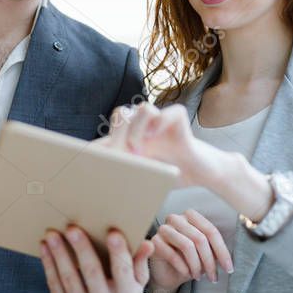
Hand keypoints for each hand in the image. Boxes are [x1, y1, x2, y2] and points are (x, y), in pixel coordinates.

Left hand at [39, 226, 152, 292]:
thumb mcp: (136, 283)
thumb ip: (140, 262)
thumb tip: (147, 244)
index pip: (123, 271)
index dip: (118, 252)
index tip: (112, 232)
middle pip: (92, 273)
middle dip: (81, 248)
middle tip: (72, 228)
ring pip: (69, 279)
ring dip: (59, 254)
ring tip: (52, 234)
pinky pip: (55, 286)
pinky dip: (49, 265)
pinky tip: (45, 248)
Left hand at [101, 103, 221, 185]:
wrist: (202, 173)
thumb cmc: (171, 176)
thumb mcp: (143, 178)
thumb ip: (125, 174)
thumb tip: (100, 184)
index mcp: (130, 139)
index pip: (107, 134)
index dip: (96, 144)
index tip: (91, 158)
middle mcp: (143, 126)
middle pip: (121, 113)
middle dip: (117, 132)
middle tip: (122, 154)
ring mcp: (160, 121)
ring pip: (143, 108)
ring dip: (137, 129)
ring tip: (140, 150)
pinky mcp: (178, 118)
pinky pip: (166, 112)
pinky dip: (160, 123)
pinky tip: (157, 137)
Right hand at [149, 209, 232, 290]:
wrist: (168, 273)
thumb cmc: (188, 261)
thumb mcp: (205, 255)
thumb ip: (215, 251)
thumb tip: (228, 260)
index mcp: (191, 216)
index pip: (211, 231)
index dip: (222, 251)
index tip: (229, 268)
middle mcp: (176, 218)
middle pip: (199, 238)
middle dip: (209, 261)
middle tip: (213, 277)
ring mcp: (164, 228)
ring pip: (187, 245)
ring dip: (196, 265)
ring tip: (199, 276)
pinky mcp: (154, 241)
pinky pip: (172, 254)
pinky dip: (183, 267)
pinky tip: (187, 274)